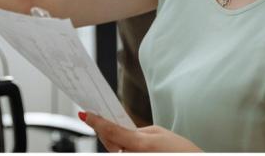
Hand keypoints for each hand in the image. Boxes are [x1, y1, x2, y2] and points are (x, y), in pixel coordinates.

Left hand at [80, 112, 200, 151]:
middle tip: (97, 118)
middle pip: (109, 143)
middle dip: (104, 131)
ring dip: (114, 142)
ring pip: (115, 151)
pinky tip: (124, 142)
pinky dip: (121, 148)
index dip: (96, 122)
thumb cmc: (179, 151)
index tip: (85, 114)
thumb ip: (135, 131)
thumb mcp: (158, 133)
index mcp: (140, 144)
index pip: (111, 131)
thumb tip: (120, 131)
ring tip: (119, 132)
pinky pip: (122, 155)